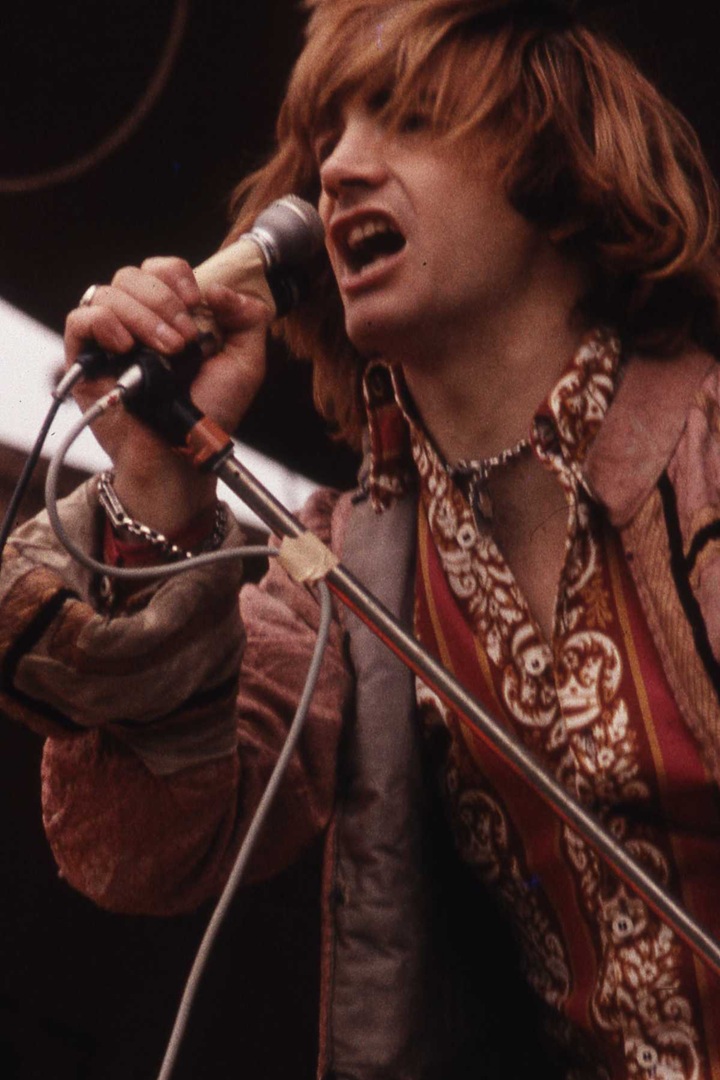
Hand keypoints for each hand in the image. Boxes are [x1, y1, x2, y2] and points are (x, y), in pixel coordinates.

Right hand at [65, 256, 270, 532]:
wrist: (184, 455)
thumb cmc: (211, 414)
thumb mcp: (246, 364)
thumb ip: (248, 319)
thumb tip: (218, 288)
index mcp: (170, 316)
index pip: (160, 270)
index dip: (175, 275)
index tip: (196, 302)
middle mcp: (137, 322)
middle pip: (133, 276)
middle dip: (163, 302)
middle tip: (183, 342)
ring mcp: (109, 339)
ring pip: (107, 293)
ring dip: (141, 316)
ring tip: (165, 353)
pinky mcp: (84, 360)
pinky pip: (79, 319)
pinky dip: (104, 323)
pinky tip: (126, 346)